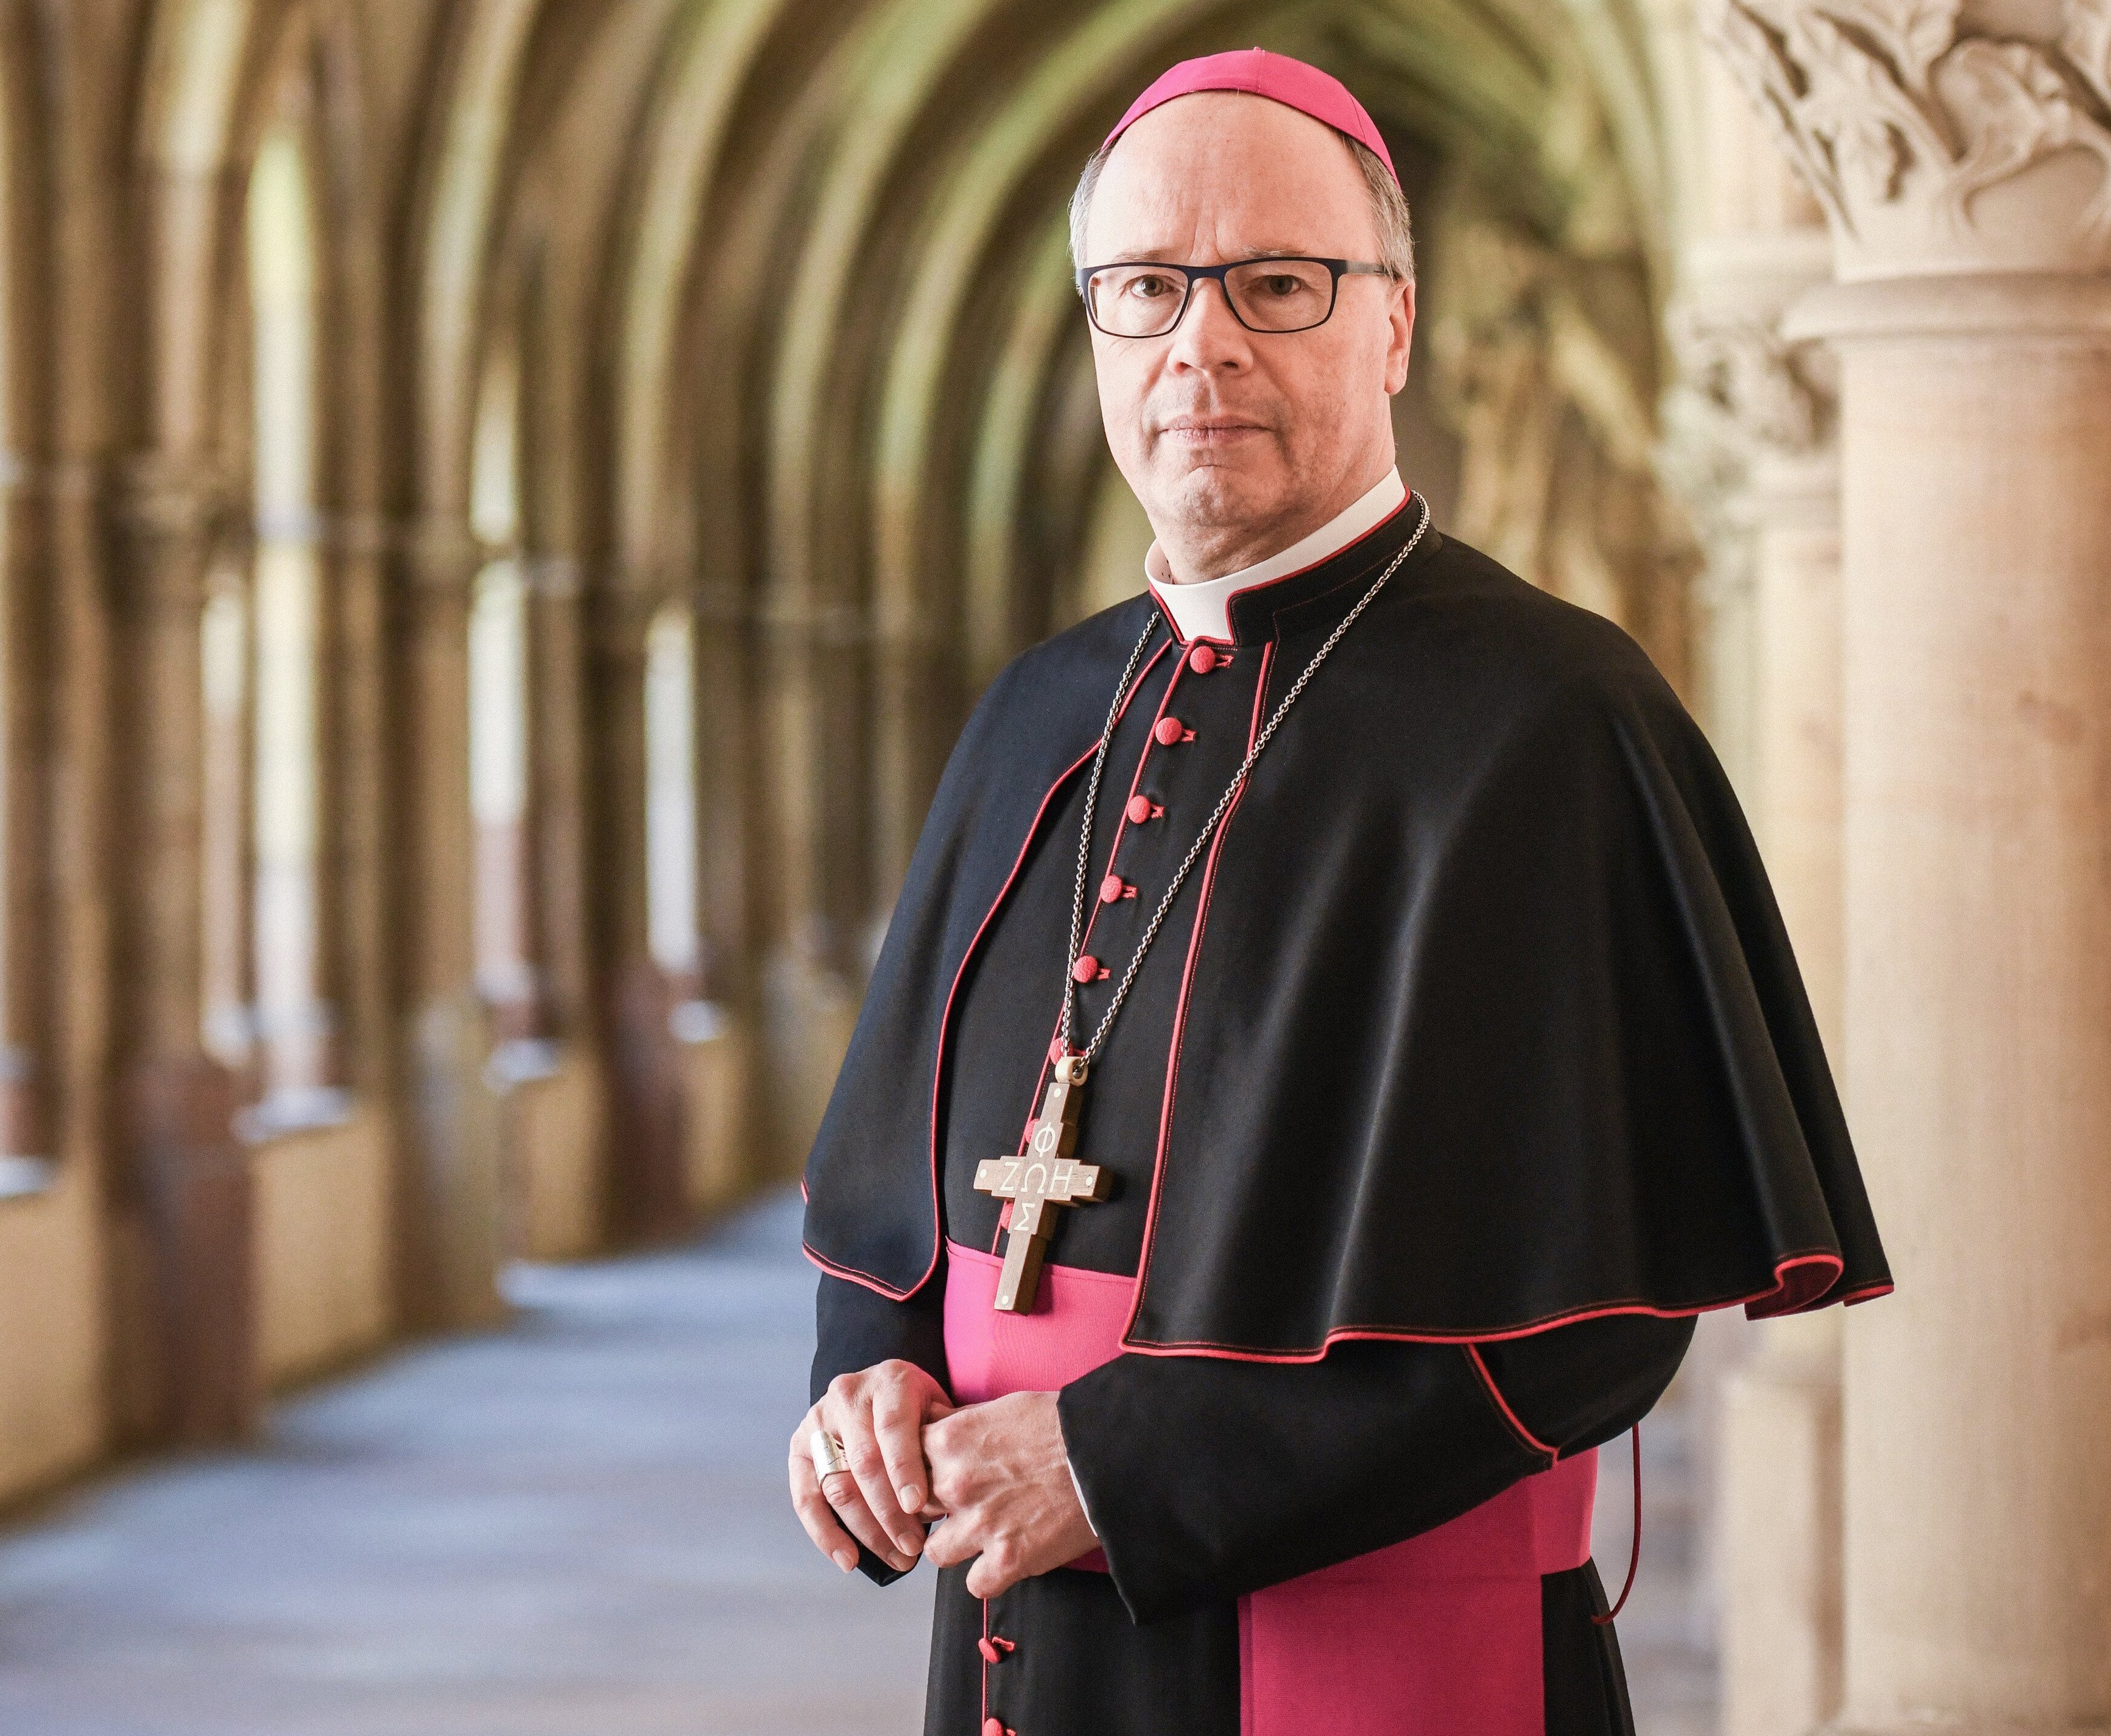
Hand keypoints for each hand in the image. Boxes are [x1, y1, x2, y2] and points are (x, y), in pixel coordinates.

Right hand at [789, 1359, 954, 1574]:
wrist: (883, 1390)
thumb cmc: (921, 1410)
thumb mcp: (939, 1410)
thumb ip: (945, 1441)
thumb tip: (956, 1493)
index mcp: (890, 1380)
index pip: (893, 1427)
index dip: (904, 1469)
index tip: (917, 1507)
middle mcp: (849, 1395)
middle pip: (864, 1463)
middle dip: (889, 1513)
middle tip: (914, 1548)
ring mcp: (819, 1420)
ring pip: (837, 1485)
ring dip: (866, 1531)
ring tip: (896, 1558)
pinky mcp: (800, 1447)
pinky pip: (806, 1497)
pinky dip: (826, 1534)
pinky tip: (849, 1560)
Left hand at [921, 1391, 1098, 1597]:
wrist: (1107, 1453)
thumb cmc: (1060, 1425)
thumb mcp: (1000, 1408)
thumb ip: (961, 1425)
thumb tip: (937, 1430)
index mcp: (950, 1442)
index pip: (904, 1466)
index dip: (920, 1474)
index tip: (933, 1478)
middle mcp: (955, 1484)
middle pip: (915, 1510)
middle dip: (935, 1511)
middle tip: (963, 1507)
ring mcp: (979, 1524)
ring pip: (937, 1553)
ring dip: (958, 1546)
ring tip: (985, 1536)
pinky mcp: (1007, 1559)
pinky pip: (976, 1584)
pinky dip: (991, 1576)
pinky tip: (1007, 1559)